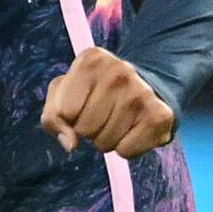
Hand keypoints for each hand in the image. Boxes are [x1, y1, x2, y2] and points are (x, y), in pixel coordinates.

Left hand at [40, 45, 177, 155]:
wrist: (148, 88)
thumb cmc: (96, 93)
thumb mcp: (65, 95)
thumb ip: (53, 117)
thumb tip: (71, 144)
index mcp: (91, 60)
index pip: (65, 112)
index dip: (71, 116)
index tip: (84, 103)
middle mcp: (119, 71)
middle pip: (85, 129)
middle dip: (89, 129)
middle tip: (103, 114)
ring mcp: (141, 92)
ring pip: (105, 143)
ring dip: (107, 140)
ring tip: (119, 120)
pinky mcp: (159, 115)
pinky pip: (126, 151)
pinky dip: (126, 148)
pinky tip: (134, 129)